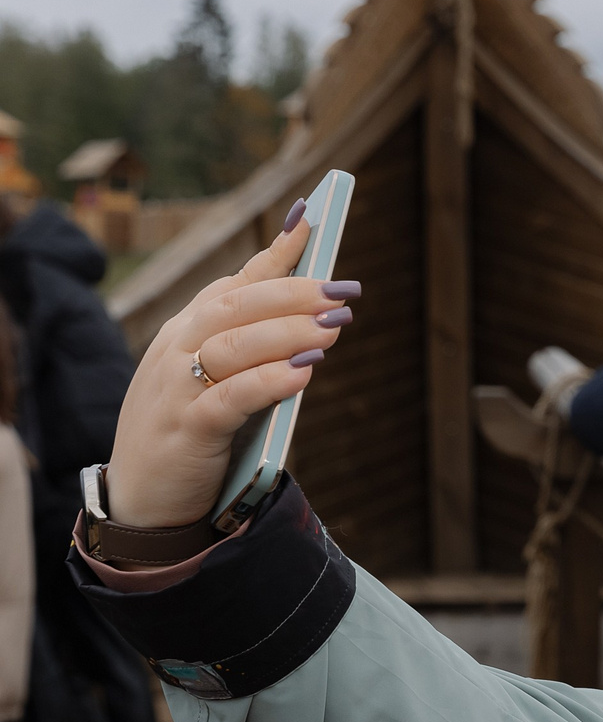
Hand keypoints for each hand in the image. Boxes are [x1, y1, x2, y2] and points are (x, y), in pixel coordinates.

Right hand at [105, 216, 355, 528]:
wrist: (140, 499)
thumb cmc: (189, 433)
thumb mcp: (214, 381)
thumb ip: (252, 351)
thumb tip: (314, 322)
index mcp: (183, 333)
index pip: (232, 284)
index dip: (272, 254)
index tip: (309, 222)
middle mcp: (175, 350)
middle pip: (236, 307)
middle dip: (293, 292)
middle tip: (343, 292)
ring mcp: (176, 388)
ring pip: (234, 345)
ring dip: (288, 332)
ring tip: (335, 327)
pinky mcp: (187, 430)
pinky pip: (230, 398)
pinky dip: (268, 381)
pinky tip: (303, 373)